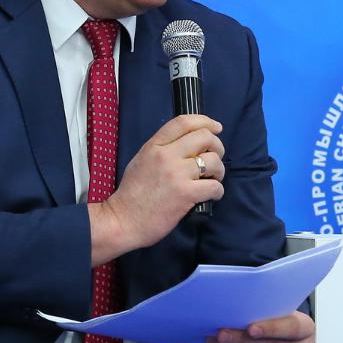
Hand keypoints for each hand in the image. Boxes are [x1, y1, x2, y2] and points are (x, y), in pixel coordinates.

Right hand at [90, 114, 224, 262]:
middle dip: (217, 146)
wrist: (123, 221)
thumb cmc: (132, 194)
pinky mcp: (185, 194)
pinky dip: (217, 191)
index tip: (215, 127)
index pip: (183, 122)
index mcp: (154, 146)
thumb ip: (162, 149)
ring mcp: (177, 174)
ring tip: (212, 179)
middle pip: (204, 137)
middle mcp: (166, 156)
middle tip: (215, 158)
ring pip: (213, 161)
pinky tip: (211, 195)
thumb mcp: (141, 161)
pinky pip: (214, 186)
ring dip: (219, 170)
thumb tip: (189, 145)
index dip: (205, 121)